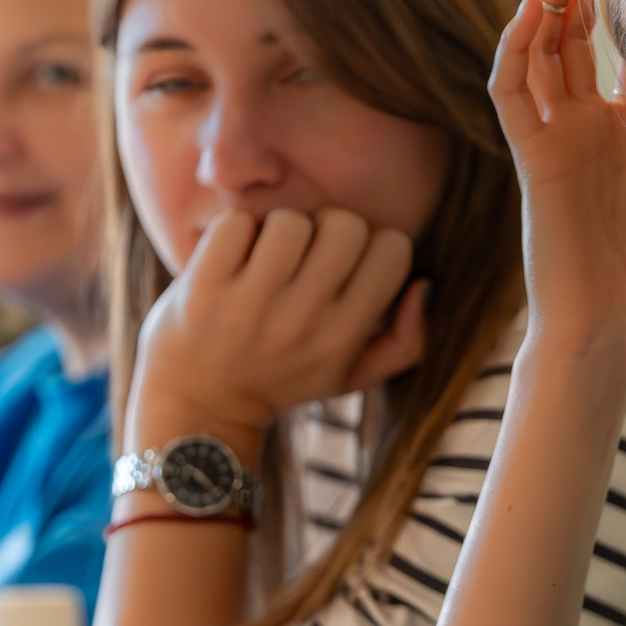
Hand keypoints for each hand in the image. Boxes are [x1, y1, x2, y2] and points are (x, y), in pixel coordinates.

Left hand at [128, 206, 424, 458]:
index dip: (373, 245)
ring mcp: (249, 305)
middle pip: (345, 223)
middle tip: (307, 256)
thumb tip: (425, 285)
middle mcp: (301, 322)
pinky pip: (236, 223)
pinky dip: (235, 231)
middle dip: (328, 230)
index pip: (393, 249)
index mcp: (343, 338)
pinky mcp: (203, 288)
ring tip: (268, 257)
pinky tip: (234, 257)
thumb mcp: (353, 375)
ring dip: (278, 229)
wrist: (200, 405)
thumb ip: (408, 340)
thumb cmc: (284, 379)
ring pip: (290, 219)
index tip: (348, 264)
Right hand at [491, 0, 625, 362]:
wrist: (611, 333)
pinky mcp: (531, 156)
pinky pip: (510, 89)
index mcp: (621, 142)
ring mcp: (554, 141)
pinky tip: (535, 6)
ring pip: (538, 54)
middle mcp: (584, 133)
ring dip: (547, 4)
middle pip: (573, 45)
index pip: (617, 64)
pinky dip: (517, 45)